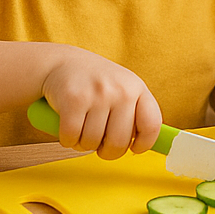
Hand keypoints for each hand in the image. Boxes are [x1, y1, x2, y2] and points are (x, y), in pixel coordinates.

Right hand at [41, 47, 162, 160]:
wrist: (62, 62)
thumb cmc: (96, 82)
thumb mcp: (123, 88)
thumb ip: (134, 113)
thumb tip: (140, 144)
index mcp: (138, 88)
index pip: (152, 124)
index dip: (144, 144)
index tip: (134, 148)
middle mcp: (122, 90)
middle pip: (119, 142)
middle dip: (107, 151)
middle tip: (100, 143)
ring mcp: (98, 94)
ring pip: (92, 143)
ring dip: (83, 144)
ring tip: (82, 128)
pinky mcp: (74, 99)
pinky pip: (71, 137)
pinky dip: (67, 139)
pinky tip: (68, 127)